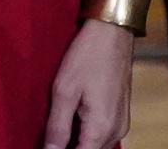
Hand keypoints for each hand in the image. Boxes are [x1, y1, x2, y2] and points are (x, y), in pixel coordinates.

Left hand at [44, 19, 133, 148]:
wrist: (112, 31)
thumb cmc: (88, 55)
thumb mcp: (64, 89)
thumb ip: (57, 126)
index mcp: (101, 129)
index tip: (46, 143)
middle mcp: (116, 131)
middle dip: (68, 146)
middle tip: (50, 131)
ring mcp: (121, 123)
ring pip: (95, 145)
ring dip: (77, 139)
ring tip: (58, 123)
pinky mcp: (120, 114)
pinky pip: (102, 134)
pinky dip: (86, 131)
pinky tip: (72, 115)